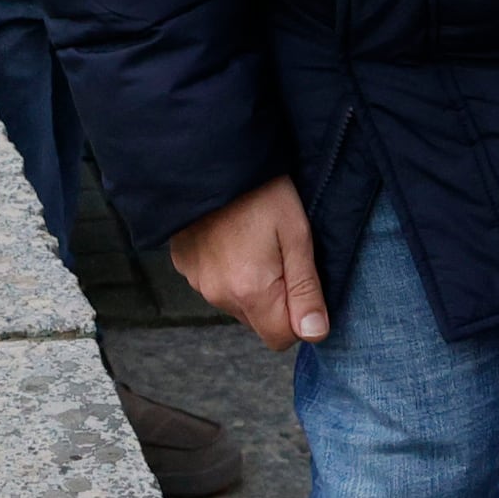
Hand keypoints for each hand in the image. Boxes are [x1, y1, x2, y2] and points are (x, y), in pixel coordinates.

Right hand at [172, 175, 328, 348]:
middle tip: (279, 253)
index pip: (281, 339)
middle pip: (257, 320)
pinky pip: (213, 282)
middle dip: (274, 298)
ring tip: (252, 239)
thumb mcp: (297, 235)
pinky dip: (225, 269)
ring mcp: (196, 281)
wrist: (210, 158)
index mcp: (250, 291)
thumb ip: (306, 289)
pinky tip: (230, 236)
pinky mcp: (183, 265)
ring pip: (235, 302)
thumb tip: (315, 334)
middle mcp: (219, 294)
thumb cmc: (261, 192)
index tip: (300, 280)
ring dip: (249, 284)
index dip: (298, 318)